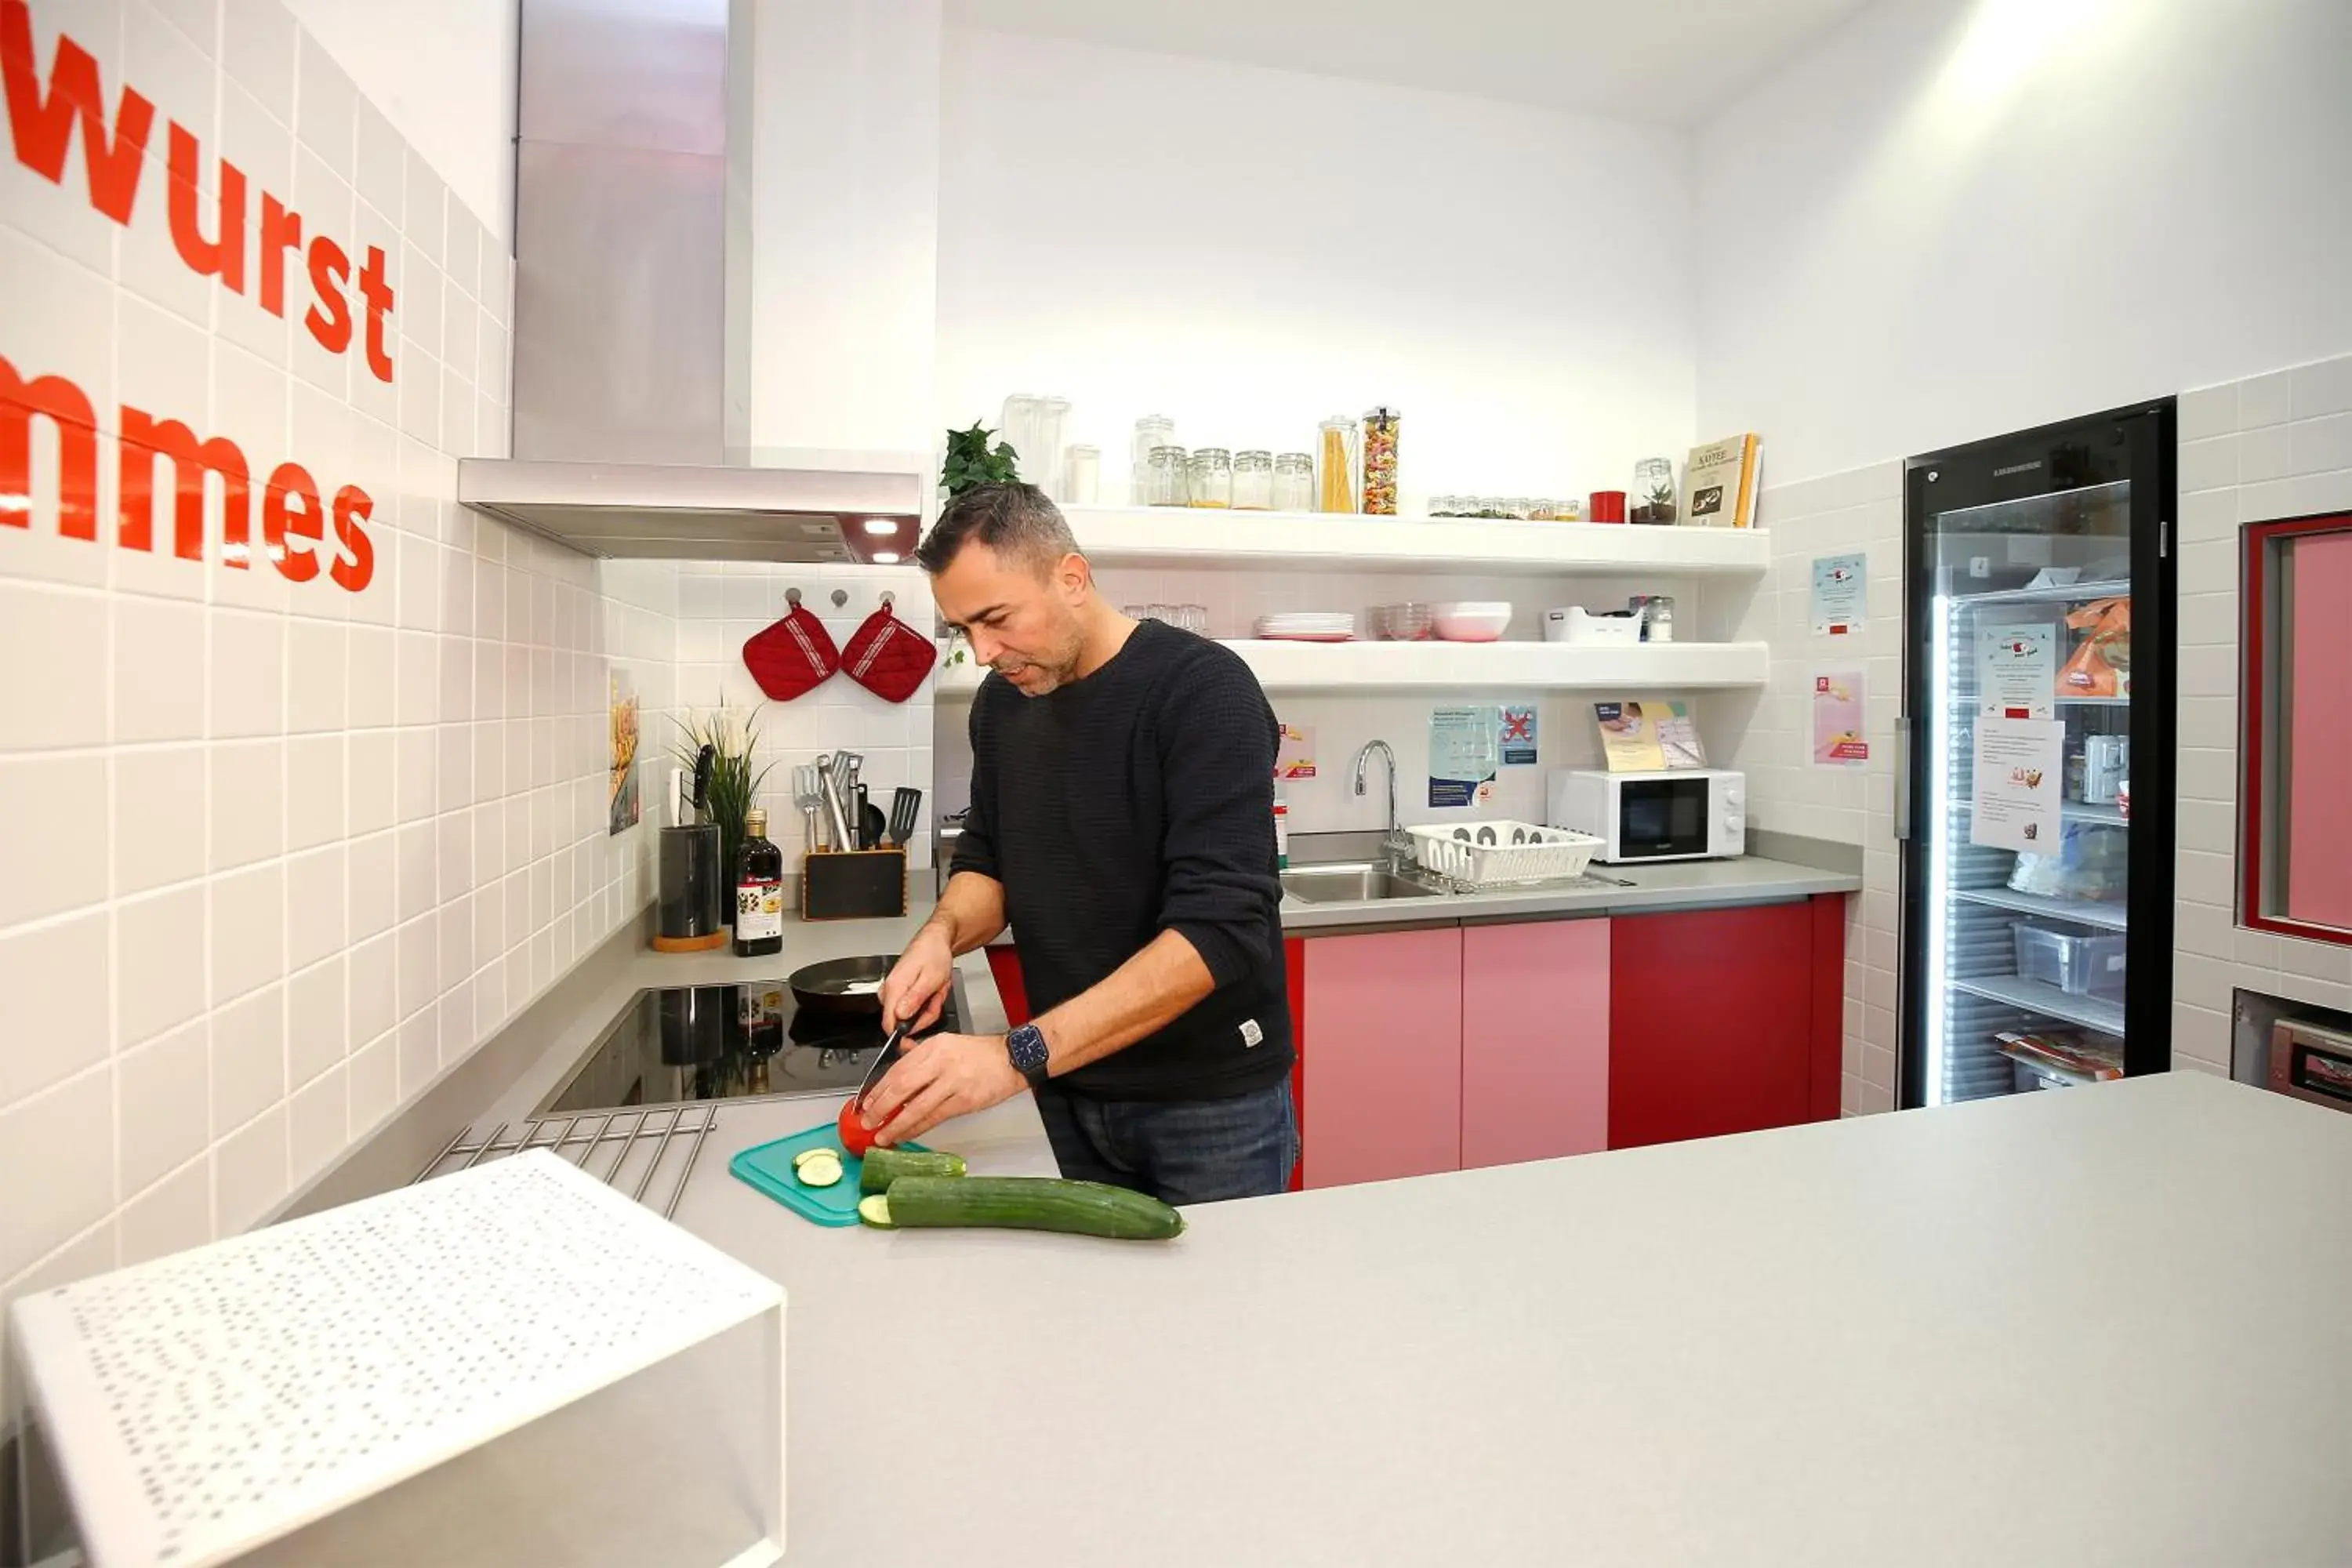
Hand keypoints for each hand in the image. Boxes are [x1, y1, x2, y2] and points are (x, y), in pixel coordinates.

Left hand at [863, 1032, 1022, 1147]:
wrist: (1012, 1059)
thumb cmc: (980, 1053)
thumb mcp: (947, 1041)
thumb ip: (921, 1051)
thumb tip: (899, 1055)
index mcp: (934, 1046)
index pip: (898, 1069)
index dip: (879, 1089)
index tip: (866, 1103)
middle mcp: (940, 1062)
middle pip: (902, 1087)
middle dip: (881, 1107)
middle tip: (868, 1121)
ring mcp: (952, 1082)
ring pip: (916, 1107)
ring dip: (896, 1124)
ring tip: (883, 1136)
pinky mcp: (964, 1101)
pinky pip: (934, 1117)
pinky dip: (917, 1128)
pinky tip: (906, 1134)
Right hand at [879, 925, 953, 1033]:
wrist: (935, 941)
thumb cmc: (934, 955)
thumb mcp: (931, 979)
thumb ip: (914, 1000)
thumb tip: (900, 1017)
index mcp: (894, 987)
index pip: (888, 1024)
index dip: (905, 1033)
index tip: (921, 1029)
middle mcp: (889, 990)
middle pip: (902, 1022)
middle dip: (924, 1016)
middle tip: (936, 1000)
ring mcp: (893, 991)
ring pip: (909, 1016)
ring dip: (927, 1008)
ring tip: (935, 991)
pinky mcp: (899, 991)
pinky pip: (911, 1008)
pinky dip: (926, 1003)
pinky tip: (931, 991)